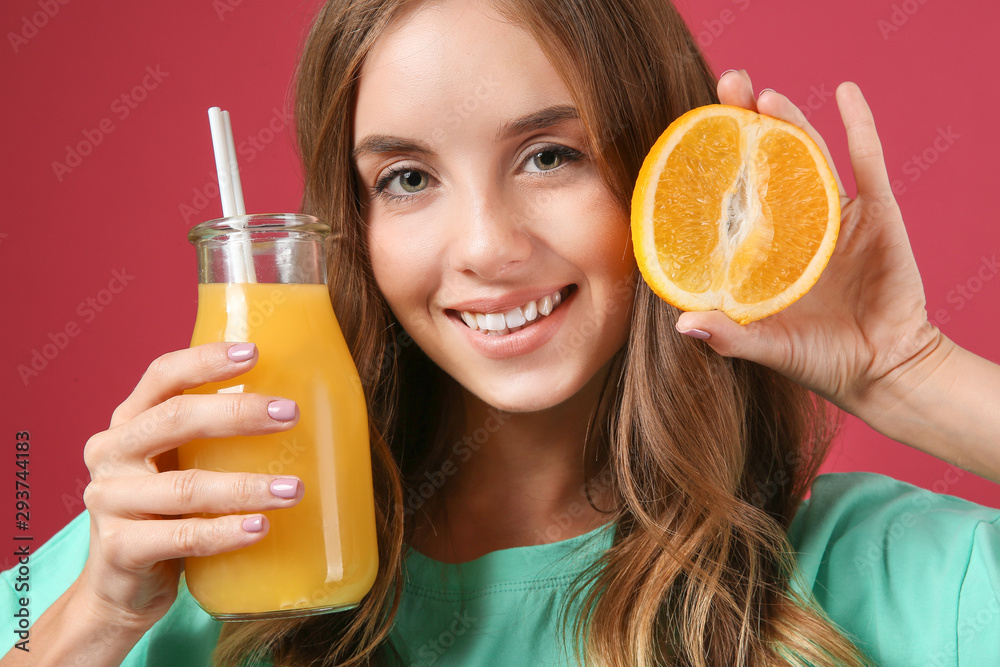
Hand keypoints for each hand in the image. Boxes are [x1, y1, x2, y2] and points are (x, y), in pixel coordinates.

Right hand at [78, 342, 304, 631]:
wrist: (123, 587)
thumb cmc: (170, 512)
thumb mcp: (184, 463)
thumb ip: (219, 437)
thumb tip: (315, 408)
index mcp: (130, 420)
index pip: (163, 375)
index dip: (206, 360)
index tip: (255, 352)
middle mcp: (112, 452)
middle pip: (176, 419)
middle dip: (237, 413)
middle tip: (291, 414)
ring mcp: (109, 500)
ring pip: (186, 487)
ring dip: (246, 486)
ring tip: (294, 489)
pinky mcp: (119, 549)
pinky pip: (180, 537)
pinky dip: (224, 532)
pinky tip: (260, 527)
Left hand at [674, 70, 944, 417]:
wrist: (885, 371)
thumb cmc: (820, 362)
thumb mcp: (768, 347)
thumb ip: (730, 335)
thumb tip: (682, 324)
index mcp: (763, 251)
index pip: (732, 198)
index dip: (714, 164)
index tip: (688, 135)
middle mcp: (793, 226)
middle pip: (767, 162)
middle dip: (746, 124)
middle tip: (726, 89)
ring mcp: (834, 217)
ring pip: (809, 156)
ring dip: (789, 121)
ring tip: (764, 97)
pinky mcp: (876, 216)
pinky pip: (868, 164)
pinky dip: (859, 126)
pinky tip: (846, 93)